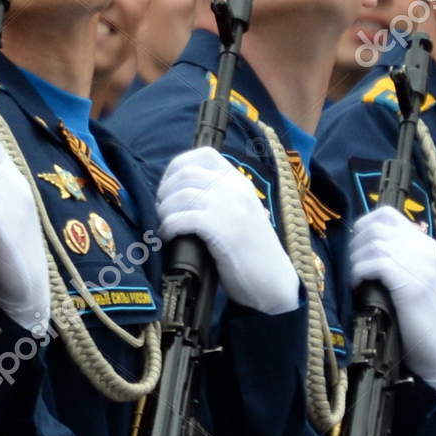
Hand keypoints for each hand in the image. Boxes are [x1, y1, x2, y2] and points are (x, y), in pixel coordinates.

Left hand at [155, 146, 299, 314]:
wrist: (273, 281)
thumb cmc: (251, 252)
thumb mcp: (240, 213)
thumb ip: (219, 199)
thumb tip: (179, 194)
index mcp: (239, 182)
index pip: (204, 154)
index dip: (177, 167)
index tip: (168, 187)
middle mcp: (235, 189)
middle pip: (186, 173)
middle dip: (165, 191)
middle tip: (162, 210)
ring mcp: (230, 208)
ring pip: (181, 195)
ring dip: (164, 210)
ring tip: (164, 225)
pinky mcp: (222, 230)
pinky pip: (183, 218)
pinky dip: (168, 227)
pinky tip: (168, 237)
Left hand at [347, 206, 435, 392]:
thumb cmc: (420, 319)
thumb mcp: (410, 280)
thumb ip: (395, 261)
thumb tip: (362, 248)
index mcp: (425, 244)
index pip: (387, 214)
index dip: (363, 225)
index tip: (354, 246)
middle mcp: (424, 248)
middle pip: (376, 227)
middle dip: (355, 246)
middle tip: (352, 268)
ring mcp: (420, 264)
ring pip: (373, 244)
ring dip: (356, 261)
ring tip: (355, 280)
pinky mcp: (411, 283)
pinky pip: (374, 264)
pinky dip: (359, 274)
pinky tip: (358, 287)